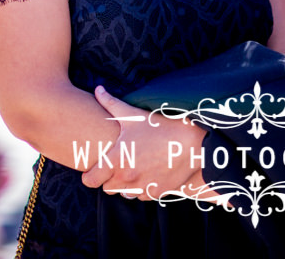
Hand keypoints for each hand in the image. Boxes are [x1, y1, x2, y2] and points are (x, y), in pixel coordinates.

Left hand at [81, 86, 219, 203]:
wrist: (194, 143)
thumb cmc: (162, 127)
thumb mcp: (135, 114)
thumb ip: (111, 103)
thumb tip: (98, 89)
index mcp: (117, 160)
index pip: (90, 180)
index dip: (90, 174)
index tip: (95, 169)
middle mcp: (127, 178)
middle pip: (107, 188)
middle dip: (110, 178)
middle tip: (120, 164)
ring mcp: (142, 188)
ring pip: (124, 194)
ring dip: (127, 185)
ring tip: (137, 167)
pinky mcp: (156, 194)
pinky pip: (142, 196)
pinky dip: (143, 188)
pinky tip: (151, 172)